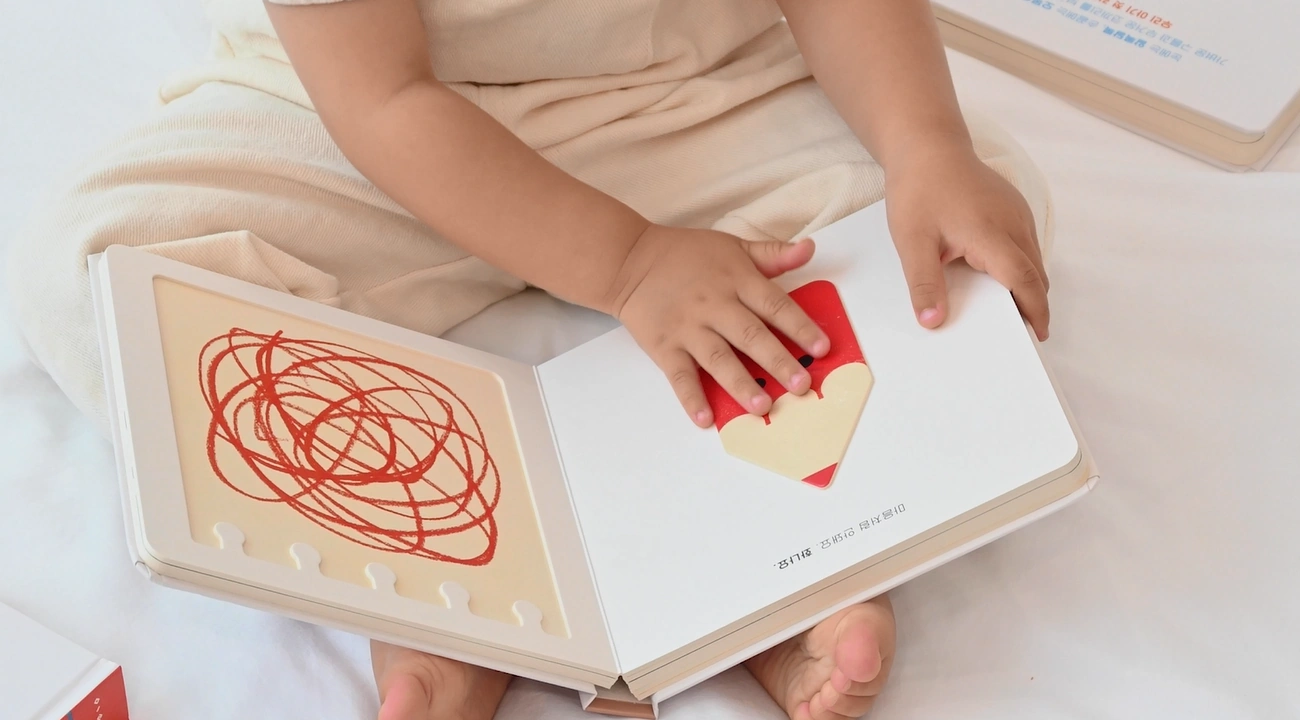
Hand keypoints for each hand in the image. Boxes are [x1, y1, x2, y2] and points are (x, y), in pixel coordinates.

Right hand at [607, 225, 829, 427]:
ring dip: (740, 384)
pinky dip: (690, 397)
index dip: (800, 326)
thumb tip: (809, 249)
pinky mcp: (664, 346)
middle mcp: (715, 305)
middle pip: (751, 336)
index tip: (822, 347)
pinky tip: (704, 418)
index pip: (775, 305)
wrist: (630, 261)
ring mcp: (688, 328)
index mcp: (736, 280)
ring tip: (761, 407)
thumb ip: (772, 253)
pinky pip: (679, 375)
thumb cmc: (686, 255)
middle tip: (801, 385)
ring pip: (718, 359)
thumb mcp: (732, 246)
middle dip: (778, 361)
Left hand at [885, 144, 1049, 339]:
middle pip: (1035, 273)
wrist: (927, 146)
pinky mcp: (1014, 207)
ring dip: (1027, 285)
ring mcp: (1017, 213)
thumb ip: (924, 283)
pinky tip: (998, 278)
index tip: (1037, 335)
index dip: (1034, 310)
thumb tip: (933, 321)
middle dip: (1033, 304)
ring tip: (1007, 311)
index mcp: (991, 232)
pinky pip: (1026, 244)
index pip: (1023, 280)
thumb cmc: (919, 189)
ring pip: (1033, 259)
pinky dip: (1021, 266)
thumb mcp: (911, 241)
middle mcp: (1013, 222)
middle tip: (1019, 333)